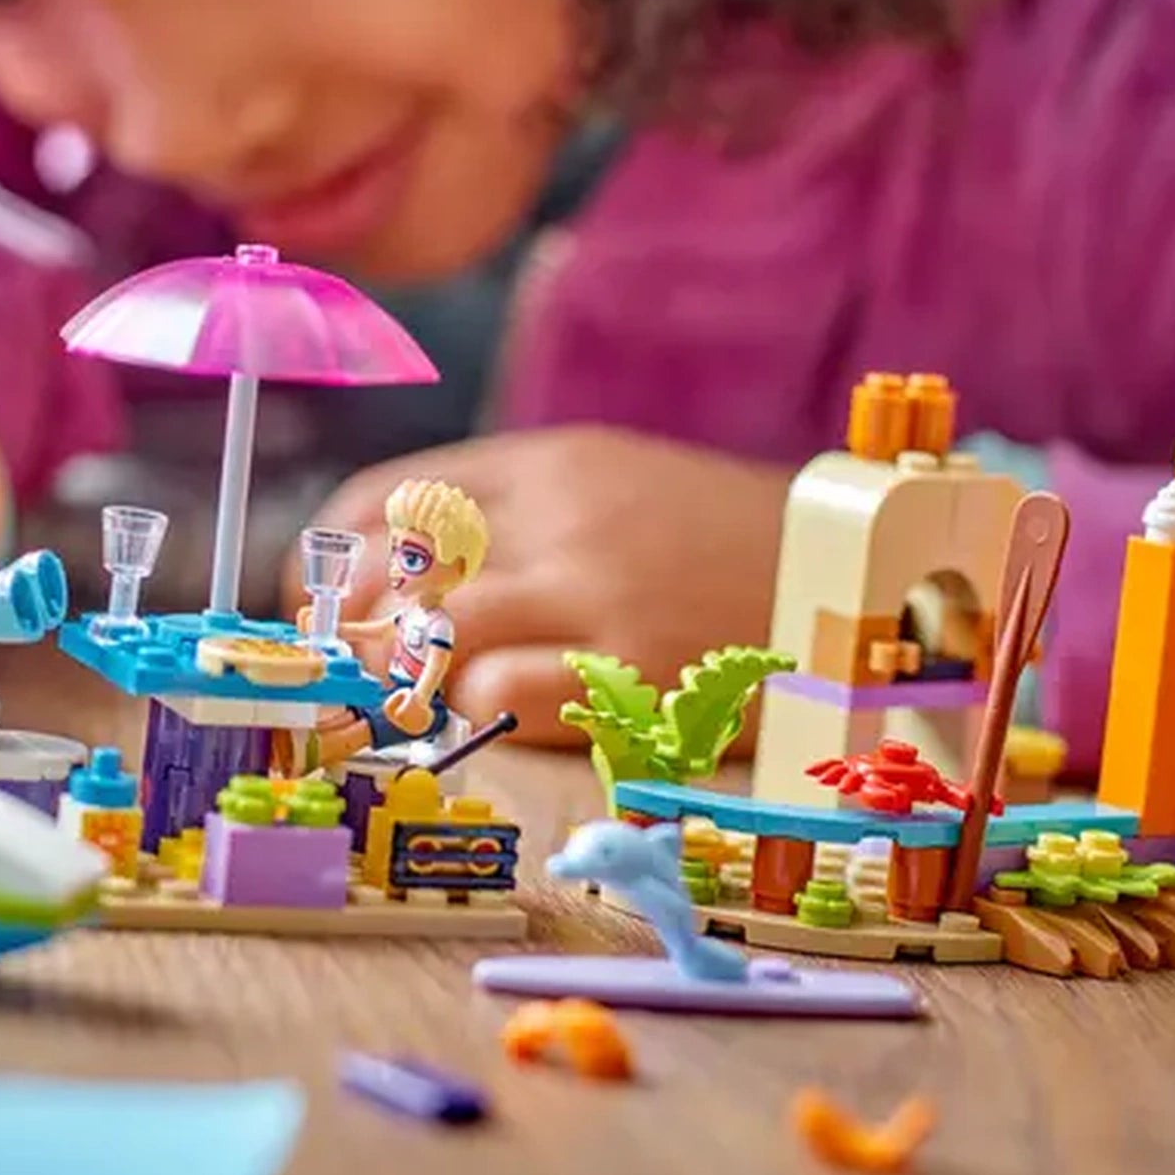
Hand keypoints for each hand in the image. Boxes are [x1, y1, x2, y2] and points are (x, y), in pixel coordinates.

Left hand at [290, 428, 792, 747]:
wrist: (846, 576)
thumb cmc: (713, 542)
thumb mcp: (611, 484)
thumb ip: (510, 514)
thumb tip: (390, 572)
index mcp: (546, 462)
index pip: (380, 503)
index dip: (328, 568)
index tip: (328, 611)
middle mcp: (562, 516)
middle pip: (386, 571)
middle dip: (352, 631)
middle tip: (362, 673)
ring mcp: (598, 594)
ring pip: (429, 635)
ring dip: (411, 679)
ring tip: (432, 698)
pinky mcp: (634, 673)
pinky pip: (499, 697)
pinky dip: (480, 712)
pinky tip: (510, 712)